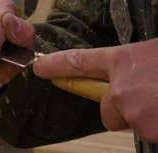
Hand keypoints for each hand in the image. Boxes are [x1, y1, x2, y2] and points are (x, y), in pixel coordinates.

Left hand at [33, 39, 157, 141]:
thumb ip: (135, 63)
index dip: (56, 65)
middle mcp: (118, 87)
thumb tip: (133, 70)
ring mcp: (130, 109)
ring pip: (131, 122)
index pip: (79, 62)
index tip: (39, 67)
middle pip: (107, 109)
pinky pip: (149, 132)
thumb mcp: (154, 53)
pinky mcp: (144, 127)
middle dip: (127, 109)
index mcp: (121, 60)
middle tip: (153, 97)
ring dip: (149, 118)